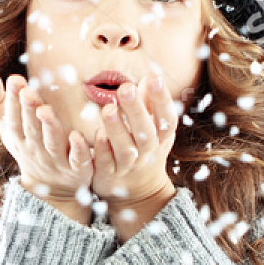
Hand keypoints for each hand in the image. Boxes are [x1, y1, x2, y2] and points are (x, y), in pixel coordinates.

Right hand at [0, 68, 93, 220]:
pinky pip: (78, 160)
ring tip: (46, 110)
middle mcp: (35, 148)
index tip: (14, 79)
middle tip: (27, 90)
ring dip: (49, 127)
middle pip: (31, 128)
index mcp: (18, 137)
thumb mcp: (9, 125)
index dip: (13, 100)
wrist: (51, 188)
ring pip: (52, 143)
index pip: (13, 118)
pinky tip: (78, 136)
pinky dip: (78, 150)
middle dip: (28, 110)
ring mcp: (56, 160)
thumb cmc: (28, 146)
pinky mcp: (77, 169)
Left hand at [90, 75, 180, 203]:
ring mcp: (129, 165)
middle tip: (126, 88)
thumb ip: (149, 102)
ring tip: (108, 109)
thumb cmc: (144, 146)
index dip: (161, 99)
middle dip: (136, 110)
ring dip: (117, 129)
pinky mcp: (109, 174)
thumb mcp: (153, 126)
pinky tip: (97, 135)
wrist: (138, 189)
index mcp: (161, 137)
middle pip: (145, 132)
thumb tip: (151, 74)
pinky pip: (106, 163)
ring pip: (125, 149)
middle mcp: (148, 151)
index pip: (166, 117)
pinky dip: (103, 150)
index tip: (154, 78)